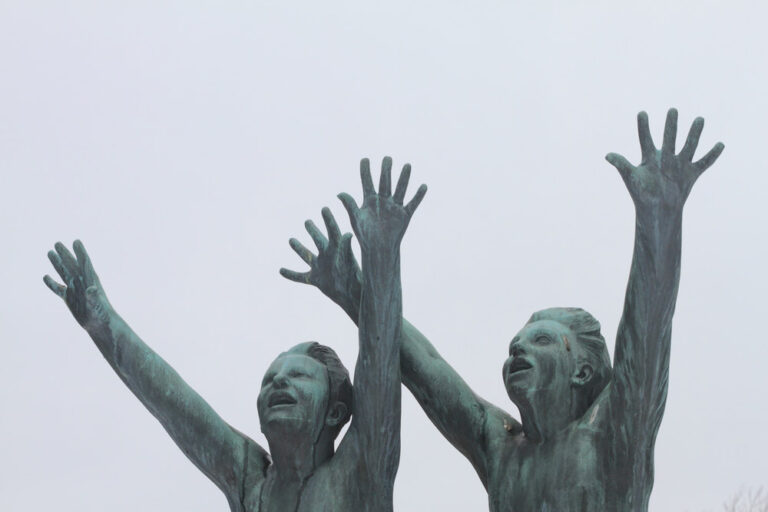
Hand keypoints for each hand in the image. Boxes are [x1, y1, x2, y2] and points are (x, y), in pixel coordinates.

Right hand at [44, 240, 110, 328]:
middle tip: (57, 243)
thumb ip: (94, 297)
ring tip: (50, 252)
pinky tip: (45, 277)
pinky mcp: (69, 298)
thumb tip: (91, 289)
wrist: (99, 325)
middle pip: (72, 264)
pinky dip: (51, 283)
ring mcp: (75, 289)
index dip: (80, 252)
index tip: (76, 241)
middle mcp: (82, 282)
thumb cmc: (102, 315)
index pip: (85, 263)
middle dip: (65, 254)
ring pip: (64, 273)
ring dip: (57, 263)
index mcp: (91, 280)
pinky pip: (58, 288)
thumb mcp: (98, 305)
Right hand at [280, 207, 361, 310]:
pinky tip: (280, 270)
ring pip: (306, 255)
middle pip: (317, 240)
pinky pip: (300, 276)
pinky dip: (290, 274)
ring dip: (299, 248)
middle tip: (308, 221)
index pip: (332, 230)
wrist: (352, 297)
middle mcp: (327, 256)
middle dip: (312, 230)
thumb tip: (347, 234)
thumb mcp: (349, 261)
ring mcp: (320, 267)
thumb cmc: (355, 280)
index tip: (324, 209)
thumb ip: (347, 248)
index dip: (328, 219)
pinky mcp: (315, 280)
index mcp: (336, 249)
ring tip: (291, 240)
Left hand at [337, 157, 426, 250]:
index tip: (365, 159)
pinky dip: (418, 195)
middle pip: (385, 181)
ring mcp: (395, 207)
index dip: (365, 171)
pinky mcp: (405, 215)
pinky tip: (423, 186)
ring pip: (400, 189)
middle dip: (386, 170)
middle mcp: (383, 200)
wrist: (378, 248)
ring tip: (407, 165)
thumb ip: (349, 205)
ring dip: (404, 178)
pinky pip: (413, 203)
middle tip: (387, 159)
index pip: (367, 182)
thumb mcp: (356, 219)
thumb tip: (339, 193)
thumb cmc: (365, 235)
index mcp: (370, 200)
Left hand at [606, 109, 723, 214]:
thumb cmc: (641, 195)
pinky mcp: (691, 174)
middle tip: (672, 110)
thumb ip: (621, 164)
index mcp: (650, 158)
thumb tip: (607, 155)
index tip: (641, 113)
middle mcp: (665, 158)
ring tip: (699, 119)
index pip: (645, 139)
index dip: (643, 127)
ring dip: (694, 133)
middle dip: (671, 125)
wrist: (657, 211)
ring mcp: (679, 165)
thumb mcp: (631, 177)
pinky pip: (704, 162)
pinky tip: (720, 144)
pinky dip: (712, 155)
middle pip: (669, 138)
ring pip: (688, 145)